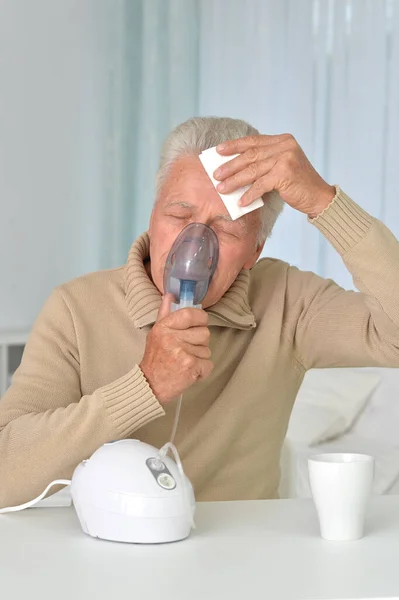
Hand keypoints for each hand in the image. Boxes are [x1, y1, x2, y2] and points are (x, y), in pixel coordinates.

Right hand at [139, 295, 213, 403]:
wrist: (149, 385)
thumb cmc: (155, 359)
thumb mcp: (156, 333)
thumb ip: (165, 314)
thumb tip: (169, 296)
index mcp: (164, 327)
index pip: (190, 314)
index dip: (200, 318)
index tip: (199, 324)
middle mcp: (172, 338)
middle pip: (204, 333)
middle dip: (200, 343)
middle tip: (186, 350)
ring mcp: (182, 352)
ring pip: (207, 350)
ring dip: (200, 358)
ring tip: (185, 362)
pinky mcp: (190, 366)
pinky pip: (208, 364)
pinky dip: (202, 371)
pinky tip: (189, 372)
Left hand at [213, 134, 335, 217]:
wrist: (318, 196)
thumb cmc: (297, 184)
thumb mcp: (281, 166)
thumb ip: (264, 161)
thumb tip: (234, 166)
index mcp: (283, 140)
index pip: (253, 141)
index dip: (234, 146)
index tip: (218, 151)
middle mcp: (285, 146)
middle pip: (250, 155)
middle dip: (230, 166)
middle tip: (216, 175)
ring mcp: (286, 159)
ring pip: (253, 170)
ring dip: (235, 181)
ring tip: (222, 189)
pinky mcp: (285, 174)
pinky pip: (261, 185)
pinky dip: (249, 194)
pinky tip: (240, 202)